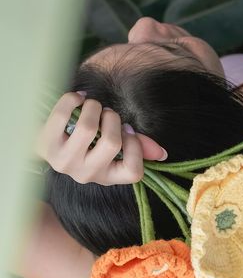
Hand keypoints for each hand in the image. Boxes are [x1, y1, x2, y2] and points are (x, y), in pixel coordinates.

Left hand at [36, 92, 166, 184]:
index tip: (127, 131)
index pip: (134, 171)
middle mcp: (86, 175)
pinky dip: (73, 99)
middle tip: (106, 113)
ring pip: (88, 127)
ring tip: (91, 106)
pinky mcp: (46, 145)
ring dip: (94, 106)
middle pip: (111, 143)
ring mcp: (64, 162)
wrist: (47, 142)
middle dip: (113, 118)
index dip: (135, 146)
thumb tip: (162, 154)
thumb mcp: (112, 149)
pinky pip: (64, 113)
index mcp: (107, 178)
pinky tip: (76, 99)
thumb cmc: (86, 144)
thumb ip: (139, 148)